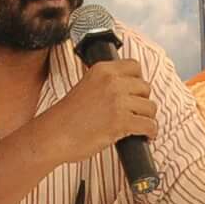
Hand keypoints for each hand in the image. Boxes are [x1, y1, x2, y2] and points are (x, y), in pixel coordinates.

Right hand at [40, 55, 157, 168]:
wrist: (54, 135)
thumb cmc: (66, 118)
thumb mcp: (86, 87)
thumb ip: (105, 83)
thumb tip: (128, 90)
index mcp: (102, 70)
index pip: (135, 66)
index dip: (138, 81)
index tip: (135, 92)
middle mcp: (112, 81)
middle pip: (145, 88)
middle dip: (143, 102)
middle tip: (135, 112)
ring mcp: (118, 101)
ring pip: (150, 107)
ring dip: (147, 118)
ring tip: (139, 125)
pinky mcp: (121, 121)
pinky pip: (149, 125)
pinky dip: (150, 132)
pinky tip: (146, 136)